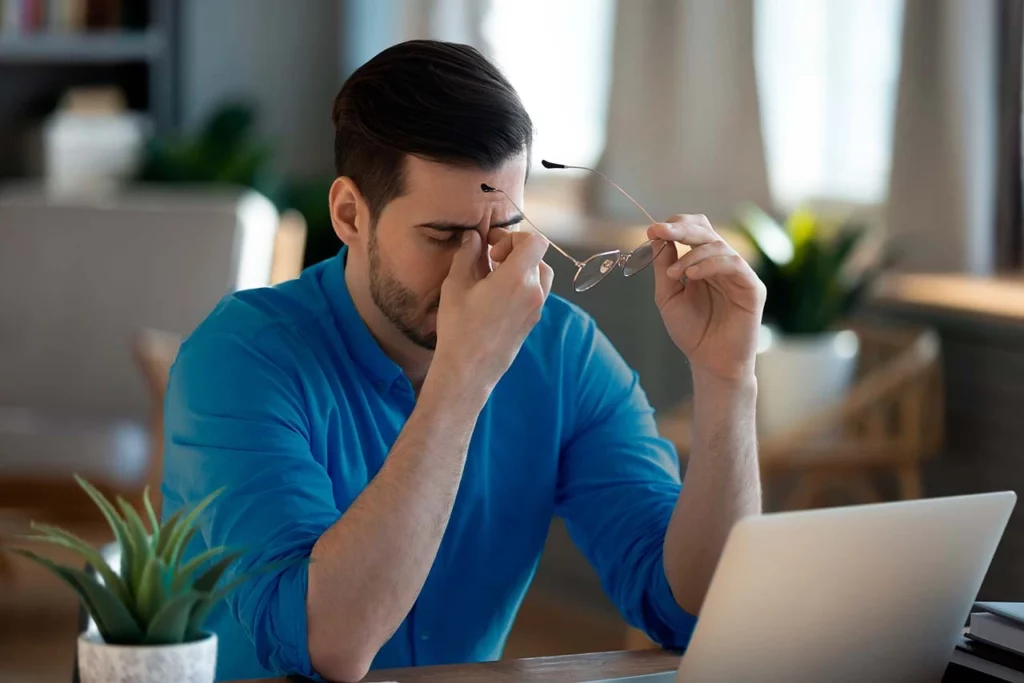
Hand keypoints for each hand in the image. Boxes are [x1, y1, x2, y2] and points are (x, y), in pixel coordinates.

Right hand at [432, 224, 552, 394]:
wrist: (469, 369)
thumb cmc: (459, 328)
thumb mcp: (456, 285)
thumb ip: (467, 254)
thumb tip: (473, 236)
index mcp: (517, 278)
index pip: (535, 241)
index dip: (514, 237)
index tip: (493, 249)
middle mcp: (534, 291)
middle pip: (537, 257)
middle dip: (515, 252)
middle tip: (490, 259)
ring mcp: (536, 308)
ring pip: (540, 274)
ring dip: (521, 268)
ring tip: (495, 277)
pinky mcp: (533, 321)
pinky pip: (536, 293)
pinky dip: (523, 285)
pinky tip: (498, 295)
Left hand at [647, 215, 765, 382]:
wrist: (710, 361)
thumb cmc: (692, 332)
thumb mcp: (668, 296)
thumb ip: (664, 266)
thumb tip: (657, 235)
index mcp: (703, 263)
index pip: (694, 231)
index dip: (674, 226)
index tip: (652, 229)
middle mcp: (722, 264)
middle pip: (706, 230)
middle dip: (681, 228)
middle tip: (660, 231)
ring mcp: (739, 274)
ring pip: (718, 245)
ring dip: (691, 254)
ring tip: (674, 273)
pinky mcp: (752, 287)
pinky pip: (733, 264)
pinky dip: (710, 265)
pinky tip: (692, 276)